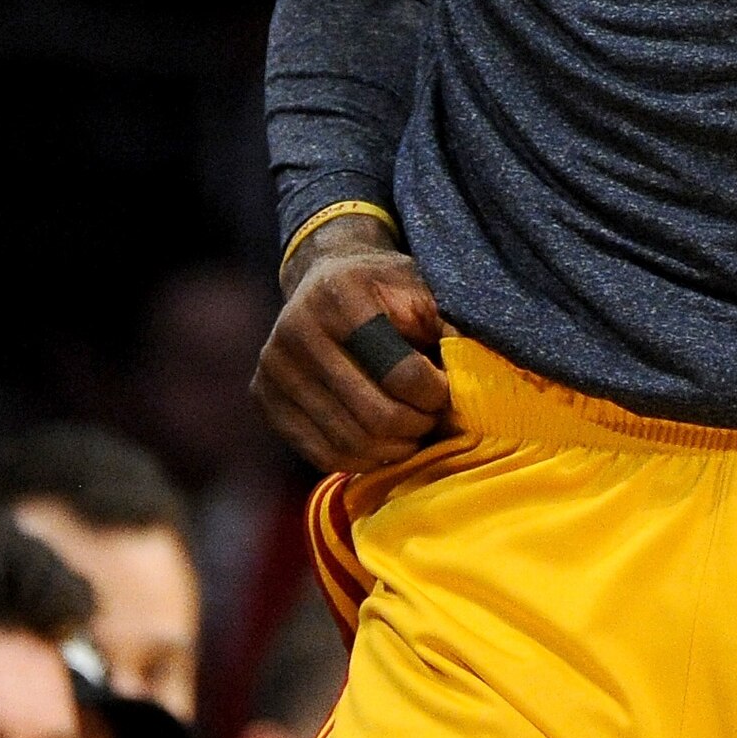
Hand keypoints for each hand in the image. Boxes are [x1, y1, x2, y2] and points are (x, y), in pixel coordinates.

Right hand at [252, 214, 450, 471]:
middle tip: (434, 420)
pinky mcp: (263, 398)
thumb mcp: (420, 289)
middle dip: (416, 425)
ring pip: (346, 440)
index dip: (435, 393)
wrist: (323, 278)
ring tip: (414, 433)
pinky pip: (318, 452)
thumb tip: (473, 377)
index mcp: (341, 299)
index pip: (399, 372)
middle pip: (372, 414)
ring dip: (392, 447)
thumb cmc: (384, 286)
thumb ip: (447, 327)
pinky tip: (383, 446)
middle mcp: (297, 332)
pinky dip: (359, 459)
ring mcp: (273, 368)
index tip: (448, 391)